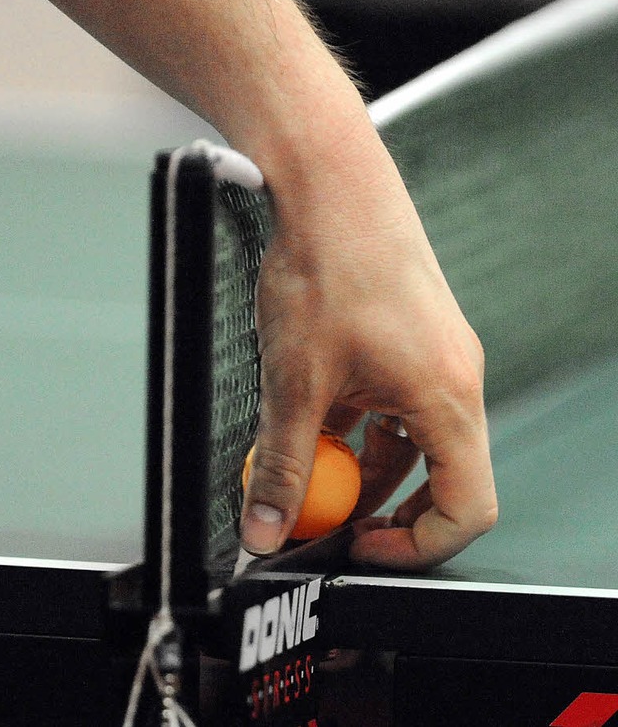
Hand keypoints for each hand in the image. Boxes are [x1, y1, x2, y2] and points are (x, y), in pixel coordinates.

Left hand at [239, 128, 497, 569]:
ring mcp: (436, 355)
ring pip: (415, 439)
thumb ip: (281, 463)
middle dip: (389, 511)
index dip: (416, 546)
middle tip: (335, 521)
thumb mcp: (295, 381)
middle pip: (445, 477)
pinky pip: (399, 402)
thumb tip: (266, 527)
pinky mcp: (412, 337)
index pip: (468, 507)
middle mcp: (456, 379)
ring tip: (312, 469)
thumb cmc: (326, 266)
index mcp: (448, 397)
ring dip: (368, 467)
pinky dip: (363, 426)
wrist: (331, 185)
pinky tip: (317, 420)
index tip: (359, 548)